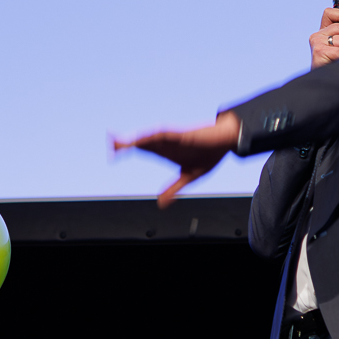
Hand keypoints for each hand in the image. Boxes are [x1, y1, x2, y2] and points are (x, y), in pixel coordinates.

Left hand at [113, 113, 241, 206]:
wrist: (227, 141)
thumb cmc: (209, 154)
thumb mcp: (189, 178)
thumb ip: (173, 189)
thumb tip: (160, 203)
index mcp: (166, 152)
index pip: (142, 149)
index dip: (127, 150)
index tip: (113, 154)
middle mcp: (167, 143)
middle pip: (142, 142)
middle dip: (126, 142)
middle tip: (111, 144)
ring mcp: (175, 138)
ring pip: (152, 137)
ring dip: (138, 138)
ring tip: (124, 141)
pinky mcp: (185, 135)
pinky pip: (169, 134)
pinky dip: (157, 135)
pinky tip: (146, 137)